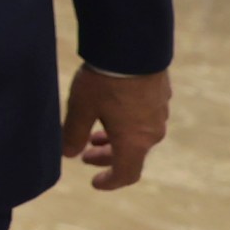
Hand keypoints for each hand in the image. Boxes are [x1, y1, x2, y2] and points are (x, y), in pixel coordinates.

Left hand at [61, 64, 170, 190]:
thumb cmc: (105, 81)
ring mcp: (160, 113)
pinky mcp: (161, 96)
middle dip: (107, 158)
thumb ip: (73, 134)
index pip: (126, 174)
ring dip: (116, 140)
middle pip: (132, 155)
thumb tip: (68, 154)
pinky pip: (144, 119)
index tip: (95, 182)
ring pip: (138, 136)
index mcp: (134, 142)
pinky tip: (111, 111)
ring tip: (95, 134)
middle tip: (85, 156)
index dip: (110, 182)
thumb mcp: (81, 108)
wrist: (133, 47)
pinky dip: (127, 124)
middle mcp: (152, 132)